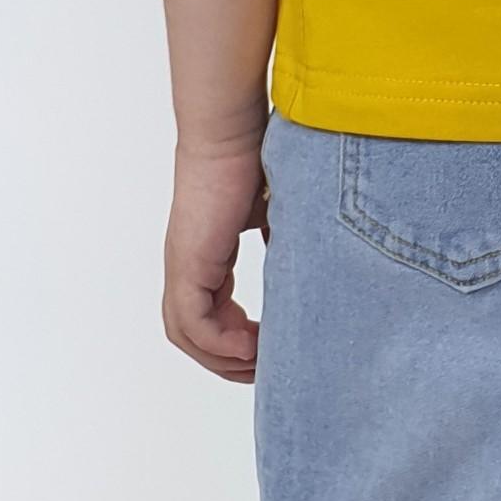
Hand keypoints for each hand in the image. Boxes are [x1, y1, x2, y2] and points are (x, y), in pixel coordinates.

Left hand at [165, 134, 270, 378]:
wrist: (234, 129)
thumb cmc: (258, 157)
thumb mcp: (282, 214)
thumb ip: (289, 246)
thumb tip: (315, 274)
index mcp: (206, 254)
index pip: (207, 314)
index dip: (235, 339)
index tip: (268, 348)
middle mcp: (188, 264)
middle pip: (191, 333)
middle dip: (227, 360)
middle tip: (263, 371)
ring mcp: (184, 264)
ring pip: (187, 333)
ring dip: (223, 357)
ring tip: (259, 362)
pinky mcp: (188, 262)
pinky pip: (193, 321)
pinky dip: (219, 342)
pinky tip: (250, 346)